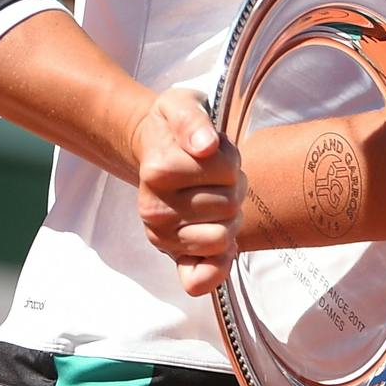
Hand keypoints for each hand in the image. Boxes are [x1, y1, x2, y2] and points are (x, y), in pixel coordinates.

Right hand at [131, 88, 244, 296]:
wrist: (153, 147)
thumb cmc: (175, 127)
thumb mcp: (184, 106)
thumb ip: (194, 122)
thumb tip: (204, 146)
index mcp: (159, 170)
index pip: (228, 170)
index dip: (230, 159)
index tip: (212, 152)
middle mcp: (154, 207)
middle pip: (229, 206)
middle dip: (232, 188)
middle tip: (215, 178)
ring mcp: (161, 235)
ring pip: (224, 237)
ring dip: (229, 217)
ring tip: (212, 198)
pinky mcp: (170, 253)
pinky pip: (197, 278)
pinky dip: (215, 269)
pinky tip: (222, 251)